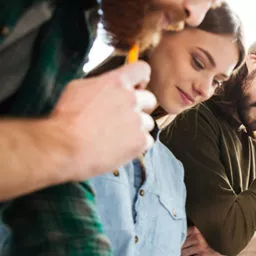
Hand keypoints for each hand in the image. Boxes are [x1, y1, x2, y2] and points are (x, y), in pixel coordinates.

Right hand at [52, 61, 155, 181]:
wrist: (67, 146)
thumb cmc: (67, 118)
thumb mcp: (79, 88)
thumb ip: (101, 84)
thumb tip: (108, 85)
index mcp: (116, 82)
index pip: (142, 69)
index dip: (141, 78)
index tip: (138, 86)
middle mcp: (131, 99)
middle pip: (150, 99)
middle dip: (140, 106)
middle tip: (123, 116)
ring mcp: (137, 120)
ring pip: (148, 121)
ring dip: (137, 127)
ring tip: (116, 134)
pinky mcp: (140, 140)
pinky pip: (147, 140)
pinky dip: (137, 144)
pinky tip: (120, 146)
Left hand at [182, 226, 228, 255]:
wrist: (228, 245)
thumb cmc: (215, 239)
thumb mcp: (204, 231)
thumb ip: (194, 232)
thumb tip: (182, 235)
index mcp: (196, 230)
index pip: (181, 235)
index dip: (179, 240)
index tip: (179, 242)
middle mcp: (197, 238)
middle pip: (181, 245)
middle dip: (181, 248)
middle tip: (183, 250)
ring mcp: (200, 248)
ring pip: (183, 253)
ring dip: (184, 255)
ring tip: (187, 255)